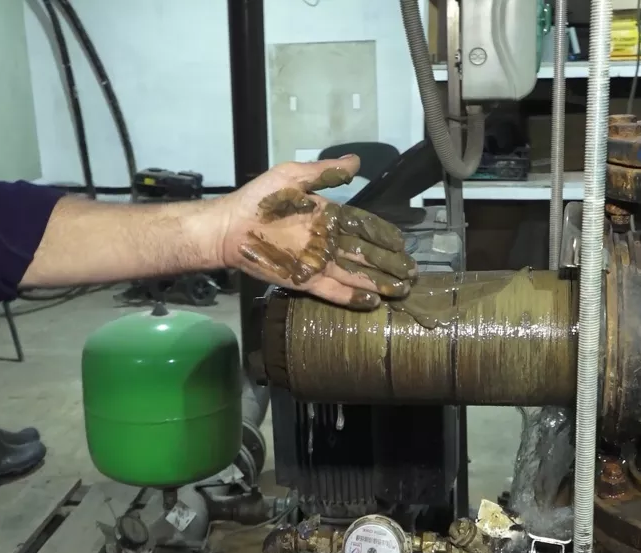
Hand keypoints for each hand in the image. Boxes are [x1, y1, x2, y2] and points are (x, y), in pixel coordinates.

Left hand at [219, 156, 416, 308]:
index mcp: (328, 218)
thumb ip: (325, 173)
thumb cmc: (259, 199)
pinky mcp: (303, 281)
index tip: (403, 243)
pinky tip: (373, 302)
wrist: (229, 226)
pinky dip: (351, 297)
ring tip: (401, 289)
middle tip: (411, 272)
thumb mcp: (292, 177)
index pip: (364, 227)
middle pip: (365, 255)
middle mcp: (327, 243)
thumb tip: (358, 162)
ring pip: (354, 275)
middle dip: (389, 264)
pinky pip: (332, 291)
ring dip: (378, 283)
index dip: (384, 236)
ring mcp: (317, 263)